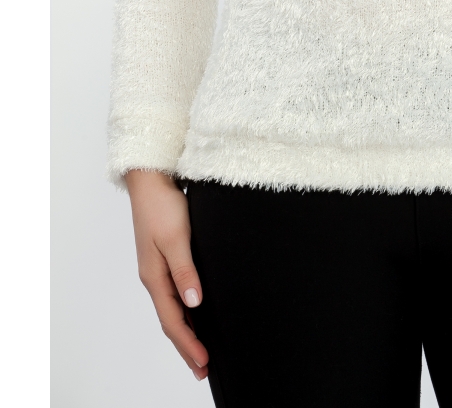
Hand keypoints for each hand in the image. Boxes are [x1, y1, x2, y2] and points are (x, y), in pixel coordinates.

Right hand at [124, 169, 208, 380]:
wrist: (151, 179)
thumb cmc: (162, 205)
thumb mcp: (175, 238)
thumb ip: (184, 271)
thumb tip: (194, 304)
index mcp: (154, 277)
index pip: (173, 321)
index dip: (189, 344)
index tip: (204, 363)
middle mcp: (154, 277)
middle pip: (171, 320)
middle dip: (186, 346)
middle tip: (203, 369)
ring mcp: (158, 268)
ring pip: (172, 309)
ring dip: (186, 331)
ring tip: (200, 350)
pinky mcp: (165, 257)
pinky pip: (174, 294)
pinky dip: (184, 311)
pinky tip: (194, 313)